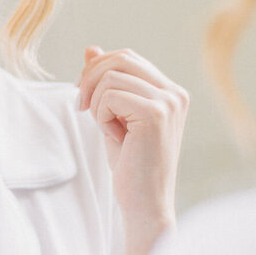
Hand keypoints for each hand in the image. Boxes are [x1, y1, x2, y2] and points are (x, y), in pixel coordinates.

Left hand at [78, 45, 189, 254]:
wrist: (145, 205)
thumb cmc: (130, 166)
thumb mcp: (114, 117)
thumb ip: (106, 83)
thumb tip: (91, 49)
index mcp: (171, 92)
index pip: (128, 57)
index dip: (98, 69)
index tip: (83, 97)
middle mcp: (175, 93)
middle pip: (121, 58)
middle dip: (90, 78)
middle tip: (80, 107)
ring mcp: (168, 102)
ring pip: (110, 77)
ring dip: (96, 103)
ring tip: (107, 129)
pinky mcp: (155, 113)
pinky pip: (109, 96)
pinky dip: (101, 116)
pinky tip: (114, 137)